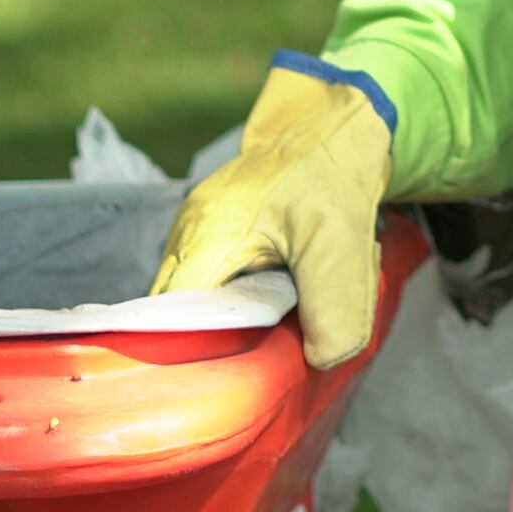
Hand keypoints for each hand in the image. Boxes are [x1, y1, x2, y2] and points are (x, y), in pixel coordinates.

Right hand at [150, 62, 393, 366]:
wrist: (332, 128)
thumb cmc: (330, 178)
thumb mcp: (342, 245)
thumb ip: (334, 308)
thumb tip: (320, 359)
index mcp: (209, 234)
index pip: (170, 314)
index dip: (187, 353)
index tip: (213, 383)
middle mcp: (188, 231)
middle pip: (174, 311)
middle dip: (207, 342)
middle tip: (244, 367)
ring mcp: (193, 228)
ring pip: (189, 296)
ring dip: (222, 320)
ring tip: (262, 332)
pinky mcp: (208, 231)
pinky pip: (205, 279)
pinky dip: (232, 300)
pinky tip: (266, 306)